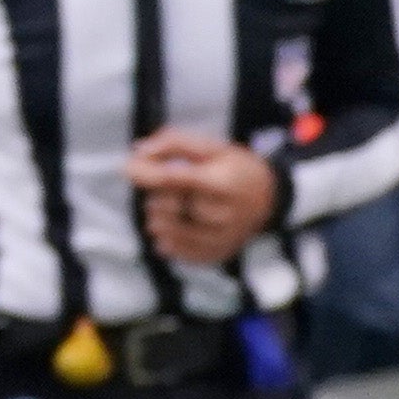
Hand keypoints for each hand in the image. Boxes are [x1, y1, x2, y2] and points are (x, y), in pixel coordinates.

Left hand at [127, 128, 279, 269]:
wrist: (270, 199)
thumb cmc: (236, 169)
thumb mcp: (213, 147)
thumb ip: (175, 143)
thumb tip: (138, 152)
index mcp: (222, 183)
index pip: (171, 180)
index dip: (143, 172)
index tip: (128, 167)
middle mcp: (223, 215)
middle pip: (166, 206)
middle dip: (157, 194)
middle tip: (169, 187)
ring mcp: (219, 239)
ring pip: (164, 231)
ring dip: (157, 216)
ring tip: (173, 205)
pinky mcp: (214, 254)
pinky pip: (172, 250)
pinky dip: (165, 237)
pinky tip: (177, 224)